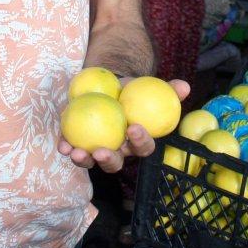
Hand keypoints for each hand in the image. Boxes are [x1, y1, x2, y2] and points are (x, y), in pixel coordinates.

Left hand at [58, 78, 190, 172]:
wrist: (107, 85)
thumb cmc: (133, 91)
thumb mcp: (149, 88)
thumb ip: (168, 90)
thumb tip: (185, 87)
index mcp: (136, 141)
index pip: (143, 147)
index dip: (140, 141)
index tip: (134, 127)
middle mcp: (118, 150)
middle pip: (115, 163)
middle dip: (109, 160)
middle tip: (102, 150)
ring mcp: (96, 149)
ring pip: (92, 161)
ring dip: (84, 160)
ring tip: (77, 153)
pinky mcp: (78, 142)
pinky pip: (72, 147)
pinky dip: (67, 146)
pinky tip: (63, 145)